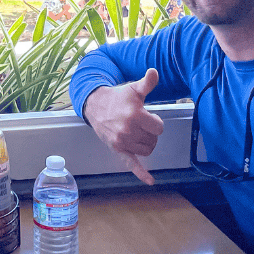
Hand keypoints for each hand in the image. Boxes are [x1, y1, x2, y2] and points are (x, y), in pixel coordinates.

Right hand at [84, 69, 163, 185]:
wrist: (95, 105)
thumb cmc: (118, 97)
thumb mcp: (133, 89)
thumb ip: (146, 82)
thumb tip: (154, 72)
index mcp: (135, 115)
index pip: (158, 128)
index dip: (155, 122)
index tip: (147, 115)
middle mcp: (128, 130)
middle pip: (153, 140)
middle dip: (150, 131)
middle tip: (141, 122)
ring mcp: (122, 141)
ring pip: (146, 150)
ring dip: (146, 142)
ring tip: (138, 132)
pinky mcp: (117, 149)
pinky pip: (131, 164)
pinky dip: (141, 173)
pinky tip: (150, 181)